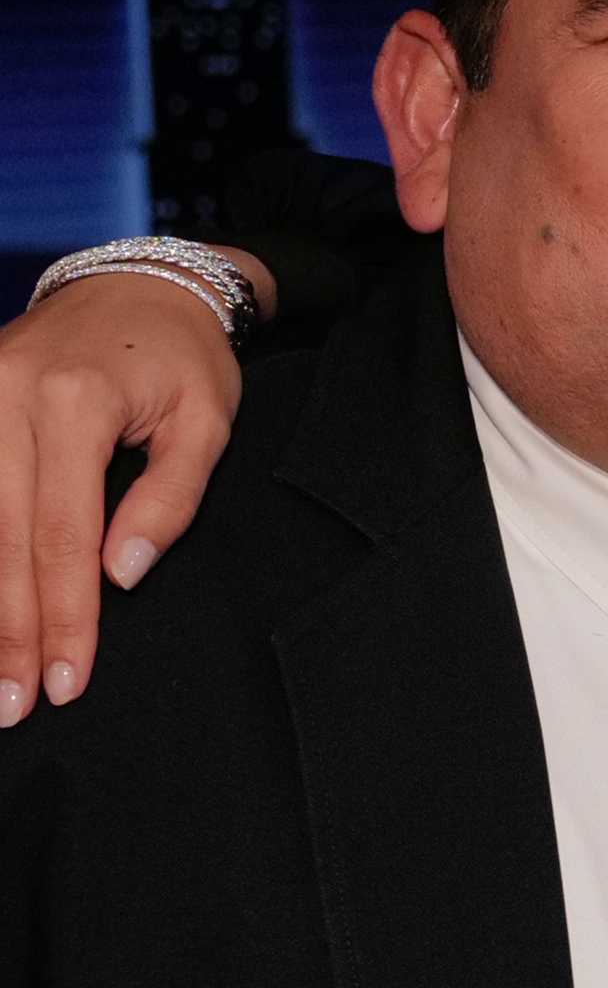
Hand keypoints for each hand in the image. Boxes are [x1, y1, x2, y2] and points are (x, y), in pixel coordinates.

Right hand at [0, 261, 259, 721]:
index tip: (65, 681)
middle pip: (0, 539)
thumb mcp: (207, 419)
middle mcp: (4, 397)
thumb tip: (121, 577)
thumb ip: (169, 499)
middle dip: (6, 631)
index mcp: (75, 402)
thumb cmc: (180, 356)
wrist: (133, 282)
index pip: (63, 535)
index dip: (63, 617)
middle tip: (11, 705)